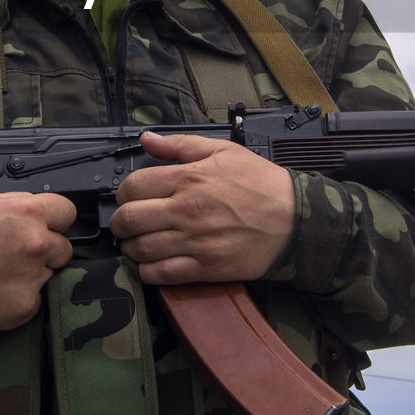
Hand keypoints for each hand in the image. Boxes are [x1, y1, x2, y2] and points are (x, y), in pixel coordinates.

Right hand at [0, 192, 75, 330]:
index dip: (56, 221)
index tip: (46, 228)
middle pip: (63, 248)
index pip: (68, 213)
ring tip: (0, 273)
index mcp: (29, 214)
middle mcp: (37, 244)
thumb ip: (23, 206)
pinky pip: (35, 299)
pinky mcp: (25, 306)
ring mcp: (32, 277)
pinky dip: (20, 298)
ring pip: (48, 274)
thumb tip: (44, 212)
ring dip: (32, 275)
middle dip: (46, 251)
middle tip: (16, 255)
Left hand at [110, 131, 295, 284]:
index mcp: (189, 179)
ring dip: (131, 248)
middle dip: (120, 222)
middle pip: (129, 219)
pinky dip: (147, 271)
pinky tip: (151, 263)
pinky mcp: (205, 268)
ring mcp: (194, 242)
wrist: (294, 219)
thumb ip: (180, 145)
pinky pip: (160, 275)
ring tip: (137, 243)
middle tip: (126, 223)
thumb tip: (148, 139)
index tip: (129, 197)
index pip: (133, 186)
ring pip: (140, 250)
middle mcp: (186, 210)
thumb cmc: (261, 184)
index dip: (123, 193)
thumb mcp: (223, 151)